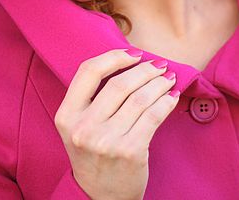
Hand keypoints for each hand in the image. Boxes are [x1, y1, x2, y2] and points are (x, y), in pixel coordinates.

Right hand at [54, 48, 179, 199]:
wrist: (99, 198)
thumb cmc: (93, 154)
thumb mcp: (78, 125)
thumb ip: (92, 97)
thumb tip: (129, 60)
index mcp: (66, 116)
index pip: (88, 71)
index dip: (113, 57)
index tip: (133, 54)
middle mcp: (84, 128)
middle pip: (119, 84)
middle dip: (144, 70)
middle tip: (158, 65)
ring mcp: (107, 141)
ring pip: (140, 98)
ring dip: (159, 83)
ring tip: (168, 78)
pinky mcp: (130, 151)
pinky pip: (154, 115)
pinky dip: (166, 101)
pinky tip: (172, 95)